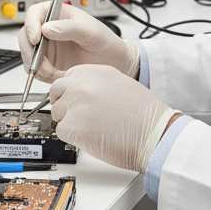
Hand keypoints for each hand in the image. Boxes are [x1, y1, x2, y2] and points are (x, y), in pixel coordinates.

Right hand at [18, 3, 138, 82]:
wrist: (114, 63)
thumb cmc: (105, 41)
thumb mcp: (90, 31)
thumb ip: (69, 28)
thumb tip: (47, 28)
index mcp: (57, 14)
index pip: (34, 13)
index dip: (31, 25)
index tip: (36, 38)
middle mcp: (48, 29)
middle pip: (26, 35)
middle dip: (30, 51)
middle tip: (40, 62)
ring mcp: (47, 47)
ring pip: (27, 54)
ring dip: (36, 65)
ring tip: (53, 72)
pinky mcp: (48, 63)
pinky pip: (35, 69)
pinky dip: (42, 74)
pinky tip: (56, 75)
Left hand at [49, 65, 177, 171]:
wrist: (154, 134)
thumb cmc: (144, 115)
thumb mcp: (120, 84)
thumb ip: (96, 84)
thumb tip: (79, 92)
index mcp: (94, 71)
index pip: (67, 77)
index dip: (70, 92)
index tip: (76, 100)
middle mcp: (82, 84)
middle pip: (56, 92)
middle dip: (64, 105)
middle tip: (79, 117)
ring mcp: (75, 104)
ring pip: (58, 113)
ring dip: (70, 122)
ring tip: (93, 128)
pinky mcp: (72, 126)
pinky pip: (61, 132)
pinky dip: (73, 138)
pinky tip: (92, 137)